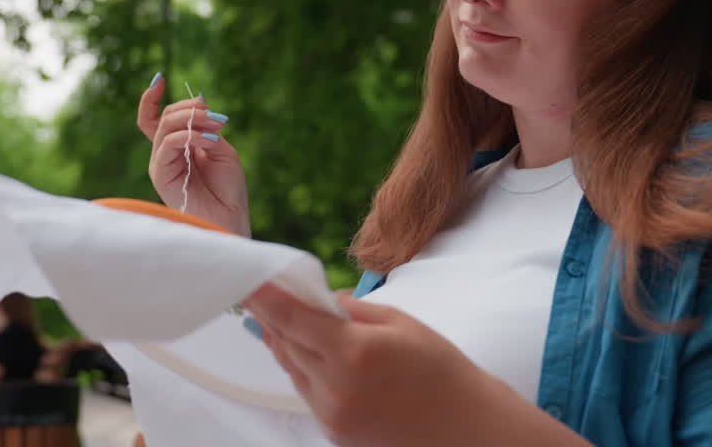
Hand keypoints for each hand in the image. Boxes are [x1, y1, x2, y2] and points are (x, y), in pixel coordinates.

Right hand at [138, 73, 250, 236]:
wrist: (229, 220)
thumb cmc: (228, 191)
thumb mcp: (222, 150)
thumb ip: (207, 128)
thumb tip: (198, 100)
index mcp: (178, 148)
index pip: (154, 119)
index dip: (150, 98)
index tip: (158, 78)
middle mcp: (165, 154)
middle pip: (165, 116)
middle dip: (192, 109)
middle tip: (218, 118)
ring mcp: (161, 164)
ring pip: (166, 126)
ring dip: (194, 120)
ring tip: (218, 128)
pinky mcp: (161, 174)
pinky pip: (168, 143)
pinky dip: (191, 136)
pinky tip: (210, 141)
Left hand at [243, 284, 516, 446]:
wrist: (464, 428)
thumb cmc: (439, 368)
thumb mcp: (398, 322)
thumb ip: (349, 309)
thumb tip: (313, 298)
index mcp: (353, 353)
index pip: (292, 319)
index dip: (264, 298)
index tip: (248, 279)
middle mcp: (335, 388)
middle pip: (285, 343)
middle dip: (273, 316)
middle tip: (264, 292)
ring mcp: (331, 414)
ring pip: (291, 368)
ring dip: (286, 342)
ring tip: (286, 319)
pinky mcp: (333, 431)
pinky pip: (306, 391)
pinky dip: (304, 368)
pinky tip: (315, 352)